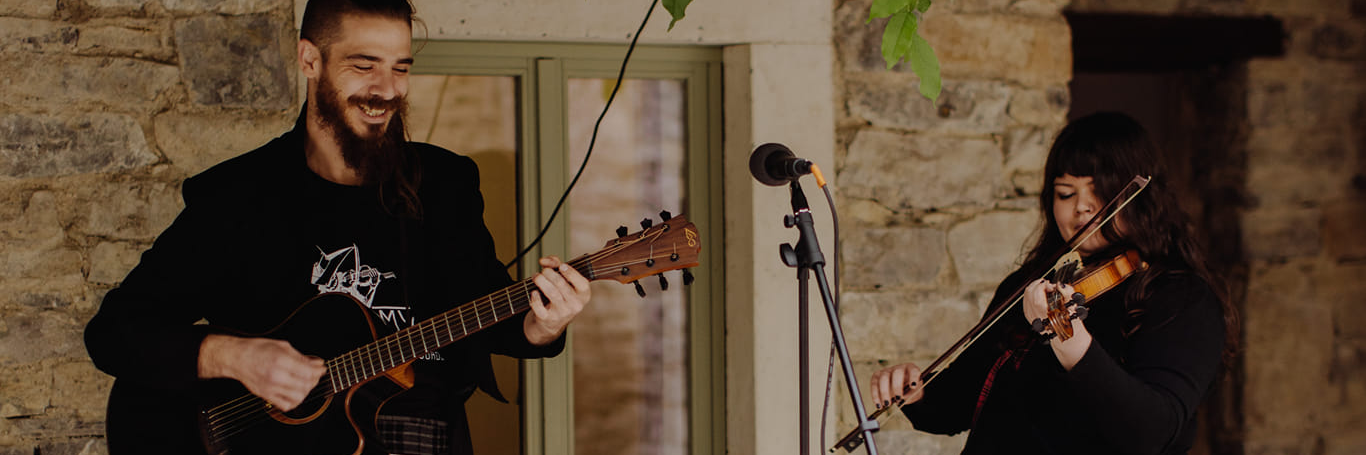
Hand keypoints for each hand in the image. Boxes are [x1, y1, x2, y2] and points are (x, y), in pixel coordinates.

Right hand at [199, 334, 326, 411]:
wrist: (237, 358)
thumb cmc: (257, 349)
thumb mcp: (282, 346)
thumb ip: (301, 357)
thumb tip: (318, 363)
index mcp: (281, 361)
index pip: (308, 372)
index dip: (319, 371)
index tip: (322, 368)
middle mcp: (276, 376)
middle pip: (306, 385)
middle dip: (314, 380)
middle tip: (314, 374)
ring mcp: (271, 388)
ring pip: (298, 397)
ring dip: (306, 391)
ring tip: (304, 384)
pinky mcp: (266, 396)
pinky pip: (286, 405)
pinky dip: (294, 401)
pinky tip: (294, 393)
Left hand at [523, 256, 590, 345]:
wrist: (552, 322)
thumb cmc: (560, 295)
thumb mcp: (564, 280)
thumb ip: (556, 265)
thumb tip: (544, 261)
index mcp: (583, 295)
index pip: (582, 284)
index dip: (571, 273)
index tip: (561, 266)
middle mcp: (575, 305)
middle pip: (562, 284)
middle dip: (550, 273)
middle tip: (544, 271)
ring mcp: (562, 313)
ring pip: (551, 293)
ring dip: (541, 281)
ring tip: (536, 276)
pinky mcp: (548, 319)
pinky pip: (540, 307)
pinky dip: (535, 298)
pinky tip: (533, 292)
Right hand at [869, 362, 924, 409]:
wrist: (901, 391)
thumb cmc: (909, 391)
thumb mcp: (913, 393)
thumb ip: (909, 394)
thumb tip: (900, 399)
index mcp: (910, 369)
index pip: (913, 370)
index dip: (913, 377)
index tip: (913, 386)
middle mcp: (898, 368)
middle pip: (896, 373)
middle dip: (897, 386)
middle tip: (898, 398)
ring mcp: (886, 371)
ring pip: (883, 378)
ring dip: (884, 392)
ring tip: (887, 404)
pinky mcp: (877, 376)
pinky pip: (874, 384)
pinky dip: (875, 395)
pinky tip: (879, 405)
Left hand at [1021, 279, 1090, 369]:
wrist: (1067, 336)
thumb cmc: (1071, 322)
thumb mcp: (1074, 307)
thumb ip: (1068, 293)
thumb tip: (1060, 285)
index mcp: (1048, 316)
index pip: (1037, 300)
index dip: (1042, 287)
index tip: (1049, 284)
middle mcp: (1038, 318)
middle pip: (1029, 295)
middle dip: (1038, 284)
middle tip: (1047, 284)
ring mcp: (1032, 318)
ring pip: (1026, 297)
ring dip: (1034, 288)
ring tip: (1044, 287)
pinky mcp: (1029, 317)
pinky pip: (1025, 301)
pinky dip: (1031, 294)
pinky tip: (1039, 292)